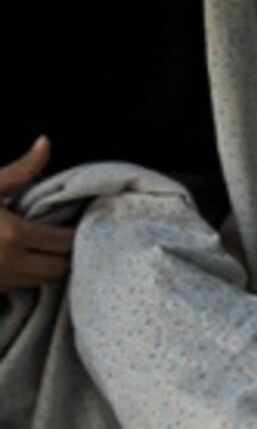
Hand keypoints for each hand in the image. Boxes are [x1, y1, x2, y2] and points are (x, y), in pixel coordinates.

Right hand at [1, 137, 73, 292]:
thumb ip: (22, 169)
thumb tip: (45, 142)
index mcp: (15, 235)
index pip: (65, 242)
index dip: (75, 233)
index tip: (76, 222)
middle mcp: (10, 262)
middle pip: (59, 265)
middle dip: (66, 251)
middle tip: (64, 235)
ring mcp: (0, 280)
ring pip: (42, 278)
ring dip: (48, 264)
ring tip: (45, 246)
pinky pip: (21, 285)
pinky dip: (28, 273)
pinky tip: (23, 257)